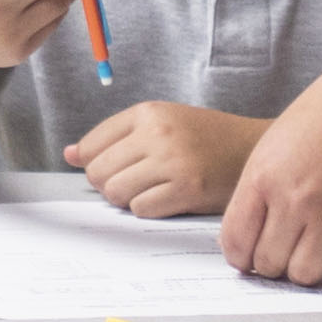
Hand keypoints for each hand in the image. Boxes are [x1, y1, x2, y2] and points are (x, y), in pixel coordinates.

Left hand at [64, 102, 263, 216]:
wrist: (252, 149)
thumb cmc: (205, 137)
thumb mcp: (161, 122)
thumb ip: (114, 137)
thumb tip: (69, 154)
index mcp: (148, 112)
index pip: (91, 145)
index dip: (94, 163)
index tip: (112, 168)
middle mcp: (158, 133)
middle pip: (98, 172)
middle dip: (108, 184)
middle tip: (133, 182)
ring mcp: (173, 162)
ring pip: (116, 193)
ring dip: (127, 198)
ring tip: (150, 190)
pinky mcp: (187, 189)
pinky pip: (141, 209)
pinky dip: (148, 209)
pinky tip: (167, 198)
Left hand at [213, 91, 321, 285]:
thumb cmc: (315, 127)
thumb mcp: (265, 155)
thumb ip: (250, 201)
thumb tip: (239, 250)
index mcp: (262, 180)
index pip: (236, 246)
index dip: (240, 258)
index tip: (250, 255)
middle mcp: (296, 198)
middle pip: (269, 265)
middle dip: (272, 264)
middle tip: (284, 248)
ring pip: (306, 275)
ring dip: (307, 268)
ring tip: (312, 246)